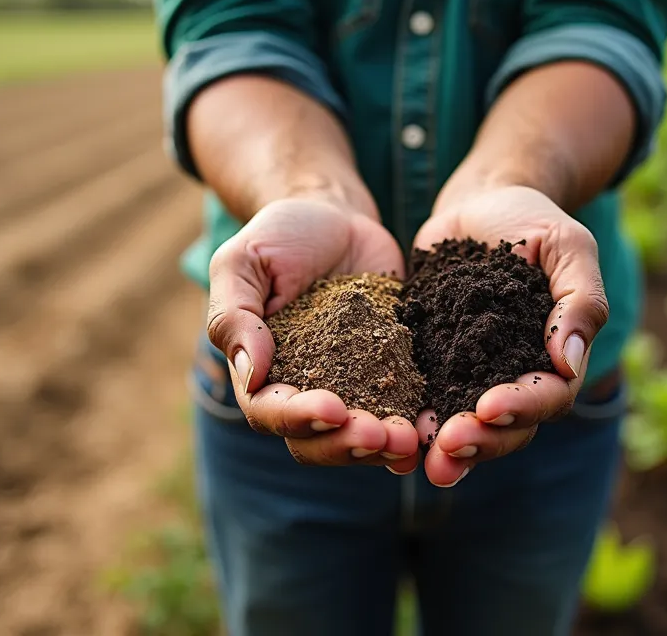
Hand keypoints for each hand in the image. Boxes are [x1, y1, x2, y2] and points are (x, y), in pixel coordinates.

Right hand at [207, 197, 419, 470]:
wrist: (335, 219)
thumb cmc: (277, 238)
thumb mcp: (242, 263)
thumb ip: (235, 316)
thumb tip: (250, 373)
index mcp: (261, 374)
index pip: (271, 412)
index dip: (299, 418)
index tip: (332, 409)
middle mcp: (305, 391)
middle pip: (317, 441)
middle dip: (347, 444)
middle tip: (380, 435)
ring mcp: (352, 388)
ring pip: (361, 438)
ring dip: (384, 446)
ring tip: (409, 440)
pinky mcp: (393, 373)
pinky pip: (403, 409)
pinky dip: (416, 425)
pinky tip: (431, 428)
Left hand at [410, 186, 609, 485]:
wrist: (476, 204)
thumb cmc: (530, 219)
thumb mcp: (567, 245)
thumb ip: (580, 299)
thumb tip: (569, 362)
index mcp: (556, 355)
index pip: (550, 396)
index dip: (523, 407)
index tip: (490, 407)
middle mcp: (515, 374)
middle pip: (507, 425)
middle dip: (480, 441)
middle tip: (448, 445)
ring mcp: (472, 374)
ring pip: (466, 424)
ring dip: (446, 446)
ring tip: (421, 458)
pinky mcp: (433, 364)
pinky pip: (425, 400)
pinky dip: (412, 419)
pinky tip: (392, 432)